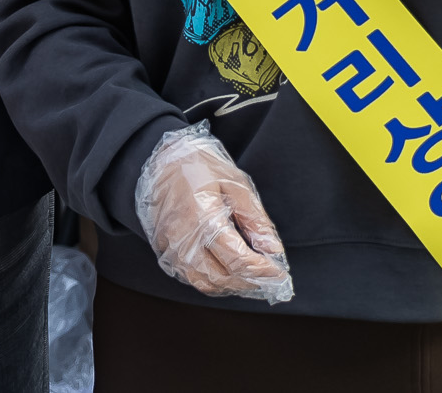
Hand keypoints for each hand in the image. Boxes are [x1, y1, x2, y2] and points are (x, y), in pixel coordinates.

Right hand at [136, 124, 292, 302]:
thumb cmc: (200, 165)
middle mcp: (183, 238)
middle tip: (267, 275)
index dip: (263, 271)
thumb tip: (273, 249)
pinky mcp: (163, 247)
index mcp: (204, 219)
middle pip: (222, 277)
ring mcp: (170, 245)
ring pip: (203, 283)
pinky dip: (210, 279)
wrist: (162, 156)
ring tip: (247, 274)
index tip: (278, 272)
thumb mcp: (236, 184)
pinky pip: (188, 275)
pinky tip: (223, 268)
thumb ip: (255, 219)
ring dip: (229, 284)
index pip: (238, 260)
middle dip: (249, 281)